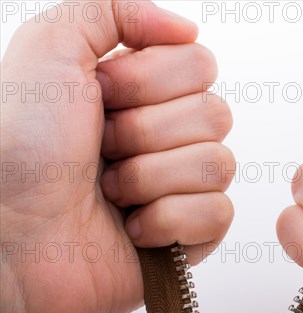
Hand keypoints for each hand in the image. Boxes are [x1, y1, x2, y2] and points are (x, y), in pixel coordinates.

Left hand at [1, 1, 233, 312]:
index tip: (101, 97)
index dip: (150, 81)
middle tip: (102, 151)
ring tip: (109, 194)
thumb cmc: (19, 150)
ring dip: (152, 177)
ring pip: (220, 164)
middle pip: (216, 114)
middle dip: (147, 133)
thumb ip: (114, 11)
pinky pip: (218, 214)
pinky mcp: (188, 236)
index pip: (200, 65)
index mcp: (141, 93)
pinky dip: (169, 220)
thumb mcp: (50, 48)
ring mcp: (180, 187)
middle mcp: (165, 137)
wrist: (5, 239)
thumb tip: (186, 29)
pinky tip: (131, 229)